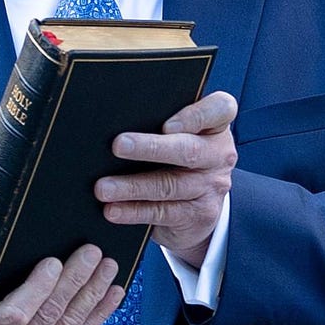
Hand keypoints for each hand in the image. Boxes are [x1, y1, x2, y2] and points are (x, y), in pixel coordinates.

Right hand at [0, 246, 125, 324]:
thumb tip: (16, 248)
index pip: (14, 314)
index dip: (37, 288)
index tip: (53, 262)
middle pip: (49, 316)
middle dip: (75, 281)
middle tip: (92, 253)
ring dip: (93, 294)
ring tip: (108, 267)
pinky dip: (97, 316)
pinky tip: (111, 295)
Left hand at [99, 90, 237, 267]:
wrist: (199, 208)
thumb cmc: (180, 160)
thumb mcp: (182, 137)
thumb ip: (160, 124)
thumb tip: (115, 121)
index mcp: (216, 127)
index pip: (221, 109)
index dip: (196, 115)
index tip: (167, 125)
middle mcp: (218, 155)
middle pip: (187, 149)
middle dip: (150, 148)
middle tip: (118, 145)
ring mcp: (211, 187)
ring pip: (169, 185)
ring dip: (132, 186)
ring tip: (103, 187)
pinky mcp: (198, 215)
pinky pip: (162, 212)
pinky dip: (134, 211)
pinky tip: (113, 210)